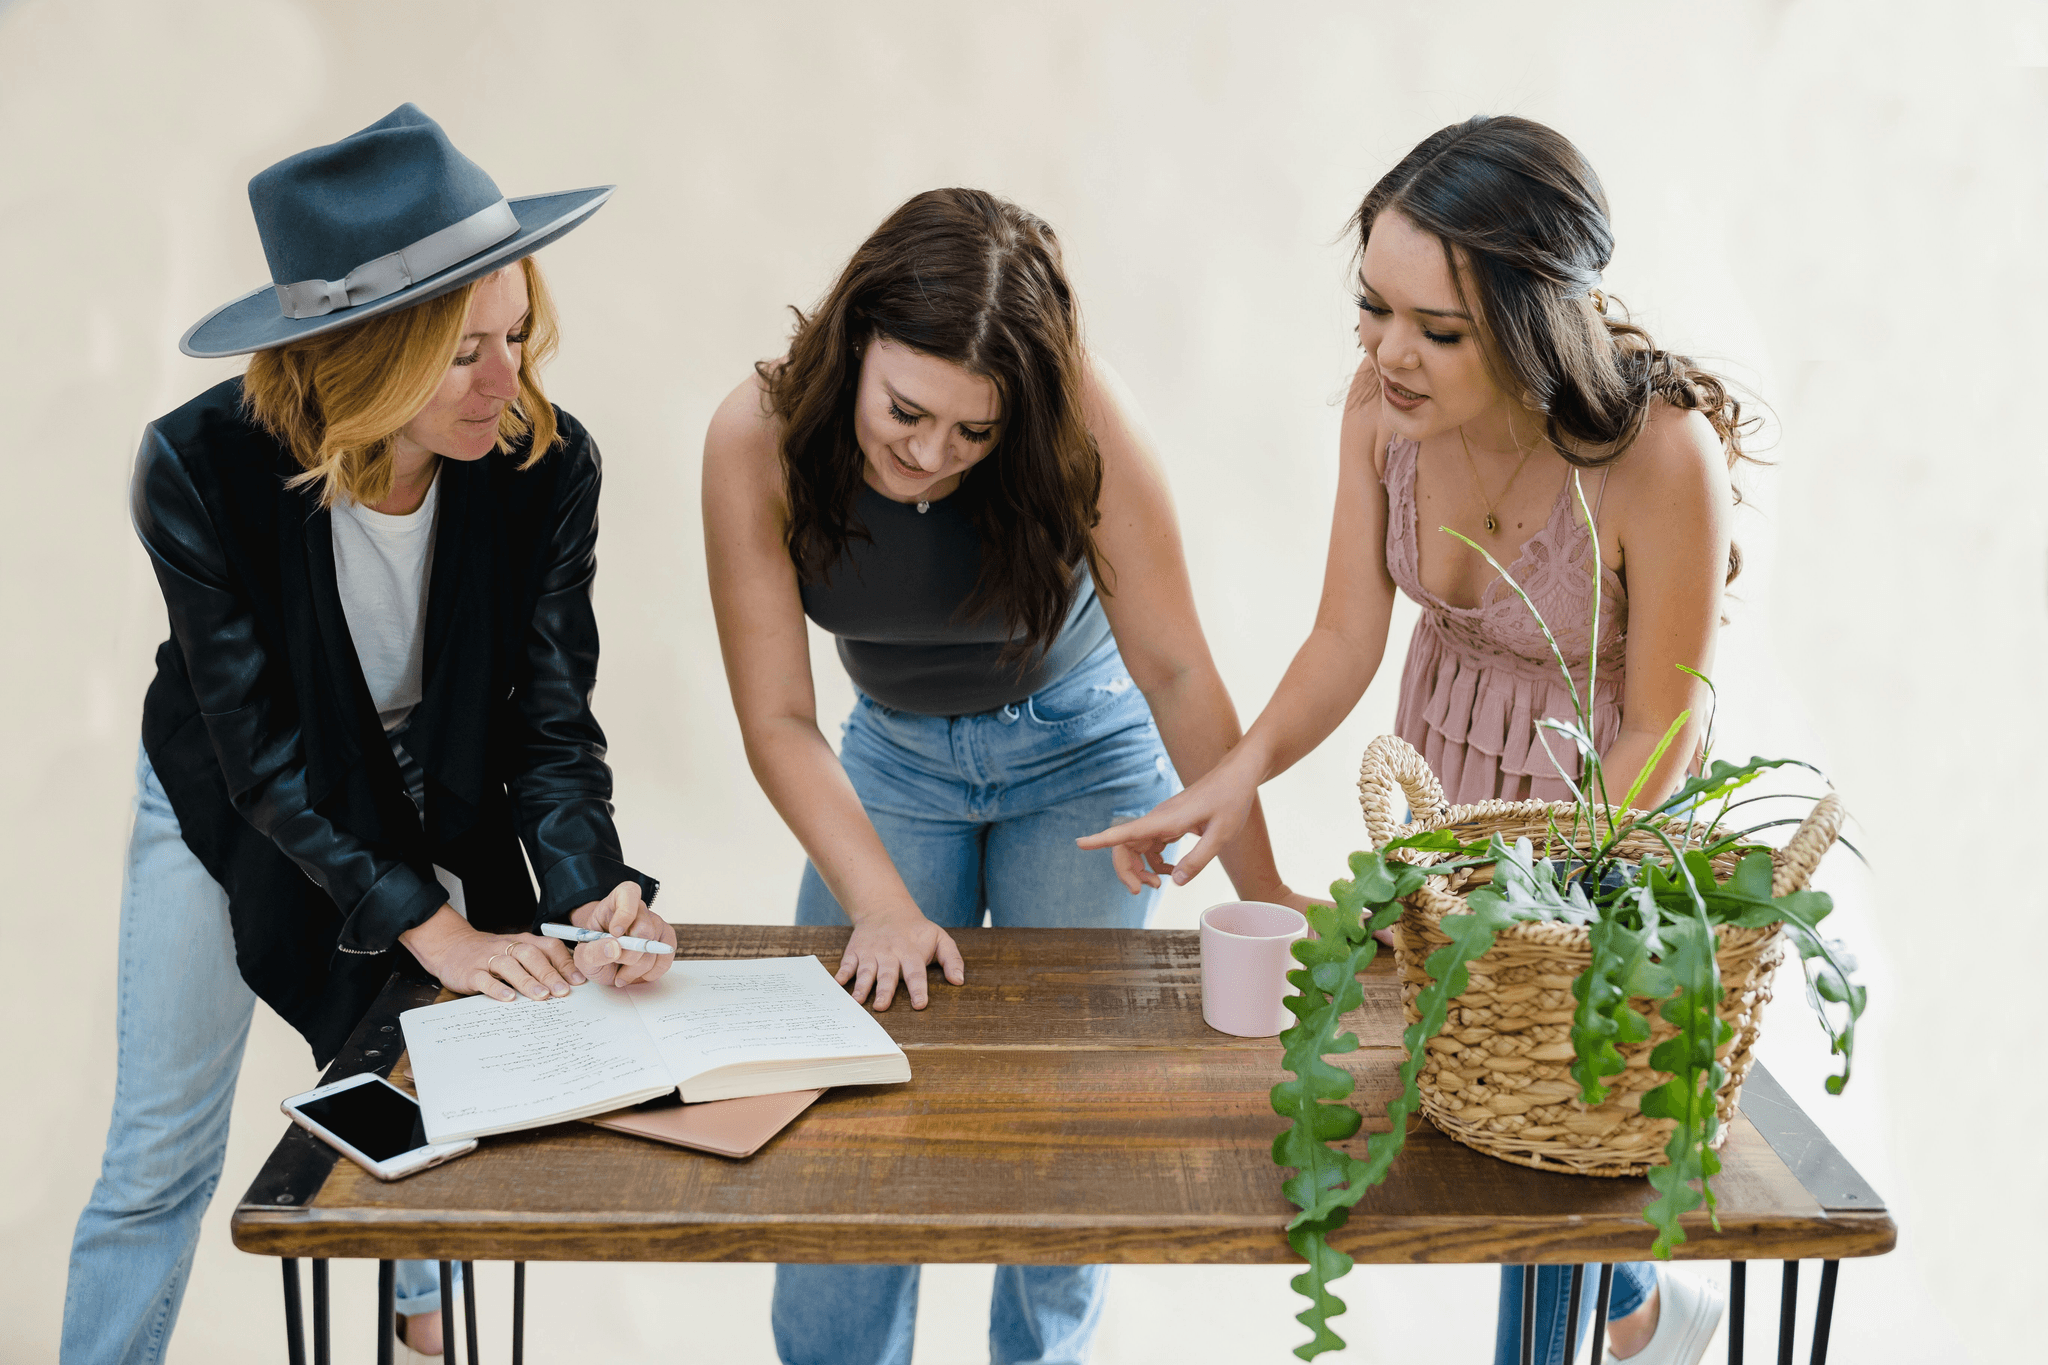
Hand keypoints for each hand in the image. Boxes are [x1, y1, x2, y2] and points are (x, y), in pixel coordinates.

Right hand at [399, 906, 582, 1002]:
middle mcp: (507, 947)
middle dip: (549, 973)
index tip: (578, 981)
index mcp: (523, 942)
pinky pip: (484, 979)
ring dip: (527, 981)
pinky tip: (508, 998)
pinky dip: (496, 988)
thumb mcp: (517, 951)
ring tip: (541, 996)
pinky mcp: (470, 972)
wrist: (452, 946)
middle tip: (563, 991)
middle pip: (531, 955)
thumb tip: (570, 982)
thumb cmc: (492, 953)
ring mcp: (488, 958)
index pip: (549, 947)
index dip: (565, 963)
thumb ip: (540, 962)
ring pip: (509, 966)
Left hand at [566, 881, 675, 987]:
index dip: (625, 913)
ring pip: (654, 949)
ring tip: (622, 973)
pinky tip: (638, 974)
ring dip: (636, 969)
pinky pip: (665, 959)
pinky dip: (651, 973)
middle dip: (629, 954)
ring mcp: (655, 924)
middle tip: (615, 962)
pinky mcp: (665, 941)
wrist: (604, 961)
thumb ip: (593, 952)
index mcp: (616, 902)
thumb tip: (615, 948)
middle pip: (644, 929)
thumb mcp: (582, 955)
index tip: (615, 933)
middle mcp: (639, 910)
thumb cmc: (594, 951)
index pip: (628, 894)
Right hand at [836, 906, 963, 1010]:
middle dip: (884, 991)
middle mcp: (890, 954)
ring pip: (866, 971)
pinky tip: (838, 984)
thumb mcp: (940, 938)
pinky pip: (848, 963)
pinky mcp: (855, 951)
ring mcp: (871, 953)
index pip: (916, 973)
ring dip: (861, 986)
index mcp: (911, 953)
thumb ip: (952, 959)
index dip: (918, 989)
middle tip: (881, 1007)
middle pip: (887, 975)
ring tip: (857, 1002)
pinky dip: (842, 973)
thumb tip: (959, 981)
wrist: (886, 908)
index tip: (919, 1005)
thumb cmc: (916, 931)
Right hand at [1075, 759, 1260, 892]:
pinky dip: (1154, 862)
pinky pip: (1150, 845)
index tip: (1079, 844)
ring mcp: (1162, 820)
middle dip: (1126, 870)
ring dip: (1139, 869)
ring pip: (1135, 847)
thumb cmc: (1231, 800)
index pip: (1125, 831)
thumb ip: (1197, 860)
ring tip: (1156, 885)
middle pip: (1124, 845)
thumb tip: (1174, 882)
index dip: (1100, 840)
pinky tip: (1169, 872)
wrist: (1237, 776)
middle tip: (1141, 891)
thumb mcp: (1221, 835)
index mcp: (1166, 819)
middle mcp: (1158, 819)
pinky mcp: (1169, 823)